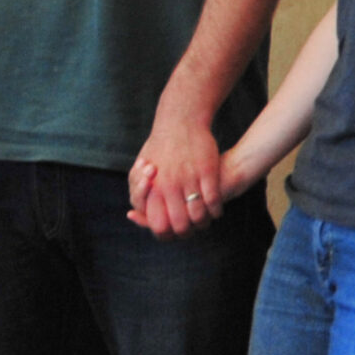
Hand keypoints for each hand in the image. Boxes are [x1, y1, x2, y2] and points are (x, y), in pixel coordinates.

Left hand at [126, 110, 222, 237]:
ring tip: (206, 221)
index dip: (167, 233)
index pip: (158, 225)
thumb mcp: (142, 169)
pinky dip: (216, 210)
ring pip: (199, 215)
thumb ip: (140, 191)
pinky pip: (213, 200)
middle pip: (180, 225)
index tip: (173, 232)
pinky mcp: (207, 172)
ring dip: (204, 222)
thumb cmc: (159, 146)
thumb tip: (137, 213)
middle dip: (187, 232)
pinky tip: (217, 211)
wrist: (180, 122)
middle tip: (192, 230)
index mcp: (152, 188)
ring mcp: (189, 180)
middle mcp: (169, 187)